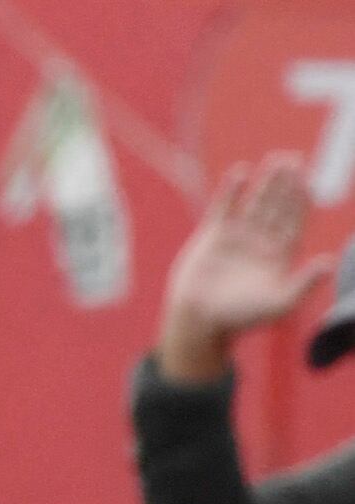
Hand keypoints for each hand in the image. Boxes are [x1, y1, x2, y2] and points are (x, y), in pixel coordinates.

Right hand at [159, 154, 329, 382]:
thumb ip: (304, 284)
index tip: (308, 182)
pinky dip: (232, 190)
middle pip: (278, 204)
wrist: (199, 320)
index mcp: (281, 253)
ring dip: (267, 181)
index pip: (296, 219)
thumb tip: (328, 263)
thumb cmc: (240, 317)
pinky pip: (225, 206)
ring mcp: (238, 235)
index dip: (302, 200)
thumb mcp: (279, 304)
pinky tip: (241, 172)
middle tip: (294, 160)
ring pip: (256, 201)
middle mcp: (262, 240)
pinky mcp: (213, 234)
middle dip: (287, 184)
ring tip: (277, 160)